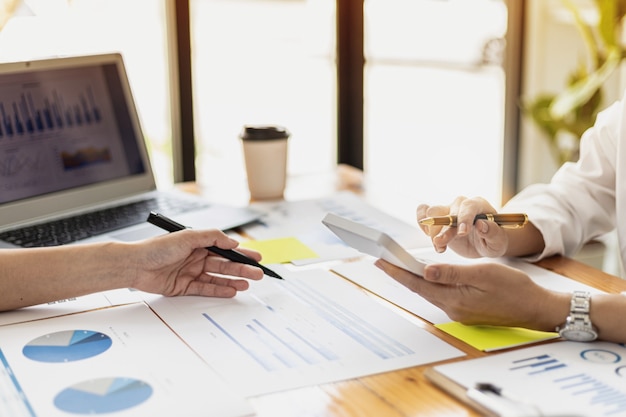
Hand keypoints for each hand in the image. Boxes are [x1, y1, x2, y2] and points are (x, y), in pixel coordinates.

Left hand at [130, 229, 263, 297]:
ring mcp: (191, 272)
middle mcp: (196, 257)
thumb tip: (232, 243)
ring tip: (247, 284)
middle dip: (242, 269)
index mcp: (198, 243)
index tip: (256, 257)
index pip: (225, 249)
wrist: (135, 265)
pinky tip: (231, 291)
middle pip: (224, 264)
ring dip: (233, 280)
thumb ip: (212, 238)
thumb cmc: (156, 248)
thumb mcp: (188, 236)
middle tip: (257, 274)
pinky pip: (206, 289)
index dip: (241, 254)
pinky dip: (219, 290)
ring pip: (217, 278)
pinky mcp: (184, 287)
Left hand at [375, 259, 567, 329]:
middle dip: (400, 274)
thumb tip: (424, 272)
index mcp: (454, 300)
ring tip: (398, 265)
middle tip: (382, 260)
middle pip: (420, 289)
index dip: (397, 272)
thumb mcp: (483, 274)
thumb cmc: (514, 288)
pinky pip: (442, 294)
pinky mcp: (466, 310)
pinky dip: (430, 283)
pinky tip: (426, 275)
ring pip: (430, 292)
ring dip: (414, 279)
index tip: (380, 261)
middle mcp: (452, 309)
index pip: (417, 284)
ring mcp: (459, 311)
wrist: (536, 308)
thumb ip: (452, 273)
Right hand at [417, 196, 508, 257]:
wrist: (482, 244)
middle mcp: (462, 204)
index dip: (464, 218)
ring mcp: (448, 209)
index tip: (462, 233)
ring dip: (432, 231)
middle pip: (448, 212)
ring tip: (438, 246)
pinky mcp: (437, 216)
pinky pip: (423, 211)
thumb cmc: (492, 241)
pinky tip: (429, 236)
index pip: (469, 206)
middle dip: (444, 230)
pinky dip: (422, 223)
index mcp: (479, 205)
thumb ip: (493, 233)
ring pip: (432, 213)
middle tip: (442, 247)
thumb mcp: (498, 242)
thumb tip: (481, 224)